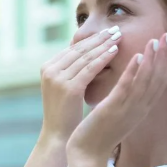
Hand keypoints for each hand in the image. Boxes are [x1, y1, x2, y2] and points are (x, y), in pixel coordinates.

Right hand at [39, 27, 122, 143]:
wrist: (57, 137)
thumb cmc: (65, 114)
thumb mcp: (64, 87)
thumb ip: (71, 70)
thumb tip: (89, 53)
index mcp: (47, 67)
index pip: (73, 48)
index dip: (91, 39)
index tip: (107, 32)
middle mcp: (50, 70)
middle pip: (79, 49)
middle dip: (99, 38)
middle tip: (116, 29)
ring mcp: (58, 78)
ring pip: (85, 56)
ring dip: (104, 44)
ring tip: (118, 36)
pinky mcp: (69, 88)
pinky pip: (90, 68)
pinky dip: (103, 58)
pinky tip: (115, 51)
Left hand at [67, 32, 166, 159]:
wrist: (88, 155)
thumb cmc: (100, 134)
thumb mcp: (118, 115)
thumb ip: (127, 101)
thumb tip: (131, 85)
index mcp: (140, 110)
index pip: (159, 83)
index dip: (166, 64)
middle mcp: (138, 109)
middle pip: (157, 80)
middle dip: (165, 57)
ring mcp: (127, 110)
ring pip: (145, 82)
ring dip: (152, 60)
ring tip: (156, 40)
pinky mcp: (113, 110)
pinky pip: (126, 89)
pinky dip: (134, 72)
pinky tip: (138, 57)